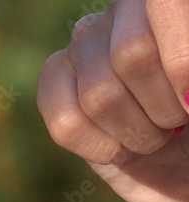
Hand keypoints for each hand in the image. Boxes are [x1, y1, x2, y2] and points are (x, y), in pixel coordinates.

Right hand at [37, 0, 188, 201]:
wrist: (184, 159)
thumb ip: (188, 71)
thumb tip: (182, 91)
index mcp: (168, 5)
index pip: (163, 4)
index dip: (178, 60)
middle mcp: (123, 13)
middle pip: (132, 54)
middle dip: (162, 105)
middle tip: (178, 121)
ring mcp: (83, 46)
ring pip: (99, 95)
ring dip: (136, 133)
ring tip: (152, 136)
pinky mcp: (54, 82)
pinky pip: (65, 122)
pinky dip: (101, 148)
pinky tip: (118, 147)